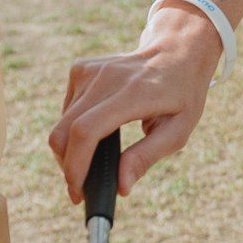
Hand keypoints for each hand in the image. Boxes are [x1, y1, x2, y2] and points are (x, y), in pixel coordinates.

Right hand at [48, 5, 220, 202]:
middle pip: (65, 130)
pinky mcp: (81, 69)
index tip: (77, 191)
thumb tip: (121, 187)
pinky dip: (72, 128)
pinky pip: (66, 110)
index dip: (75, 165)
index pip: (87, 131)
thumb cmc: (181, 95)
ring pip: (61, 123)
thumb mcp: (178, 130)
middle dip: (66, 166)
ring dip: (69, 149)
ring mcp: (90, 71)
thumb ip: (147, 156)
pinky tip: (95, 132)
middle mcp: (106, 78)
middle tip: (79, 188)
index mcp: (133, 93)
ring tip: (90, 163)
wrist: (177, 51)